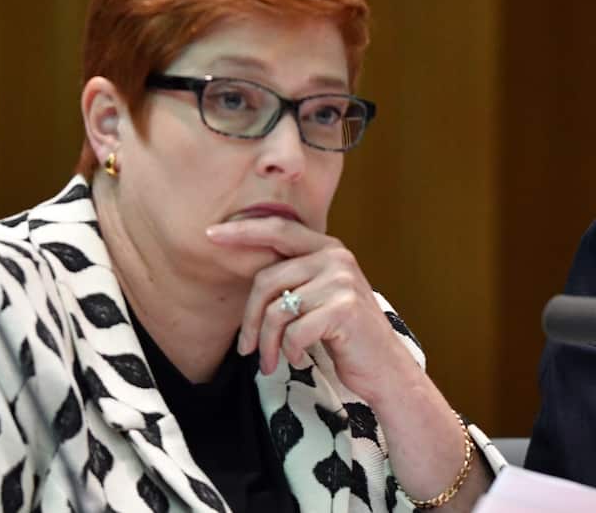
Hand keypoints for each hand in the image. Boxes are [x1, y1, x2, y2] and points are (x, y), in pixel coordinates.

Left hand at [205, 217, 413, 401]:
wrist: (384, 366)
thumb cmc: (344, 334)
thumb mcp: (319, 296)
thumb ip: (293, 276)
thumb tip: (242, 264)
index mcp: (329, 248)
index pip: (279, 228)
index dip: (243, 230)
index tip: (211, 234)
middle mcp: (337, 257)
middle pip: (267, 279)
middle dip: (249, 319)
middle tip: (246, 348)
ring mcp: (342, 281)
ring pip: (277, 309)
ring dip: (267, 343)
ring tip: (270, 361)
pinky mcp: (344, 309)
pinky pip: (294, 331)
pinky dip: (289, 351)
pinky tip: (297, 358)